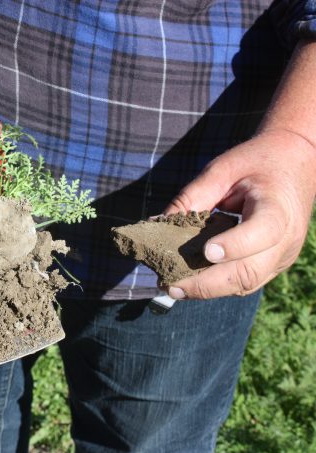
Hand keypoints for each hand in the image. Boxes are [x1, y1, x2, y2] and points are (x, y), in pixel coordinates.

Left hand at [164, 129, 315, 299]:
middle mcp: (286, 238)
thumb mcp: (221, 170)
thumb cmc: (256, 161)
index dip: (235, 245)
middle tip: (171, 285)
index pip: (263, 232)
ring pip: (246, 283)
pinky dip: (216, 284)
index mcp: (278, 206)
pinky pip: (245, 281)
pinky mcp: (274, 264)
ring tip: (173, 287)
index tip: (206, 252)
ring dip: (207, 290)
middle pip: (250, 271)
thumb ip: (192, 197)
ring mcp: (282, 255)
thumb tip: (157, 224)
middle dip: (207, 284)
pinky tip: (189, 282)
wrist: (296, 161)